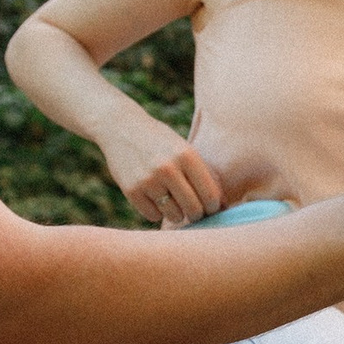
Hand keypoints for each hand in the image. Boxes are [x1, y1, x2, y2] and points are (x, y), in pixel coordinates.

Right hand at [99, 117, 224, 225]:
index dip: (214, 206)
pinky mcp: (131, 190)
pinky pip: (153, 216)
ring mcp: (148, 180)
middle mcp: (168, 168)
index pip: (210, 195)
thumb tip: (222, 206)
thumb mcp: (184, 149)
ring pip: (174, 216)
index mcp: (186, 155)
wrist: (120, 127)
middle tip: (194, 211)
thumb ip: (202, 174)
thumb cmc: (161, 142)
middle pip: (193, 209)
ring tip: (174, 203)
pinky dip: (157, 212)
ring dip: (177, 214)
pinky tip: (155, 198)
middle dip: (197, 214)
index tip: (211, 207)